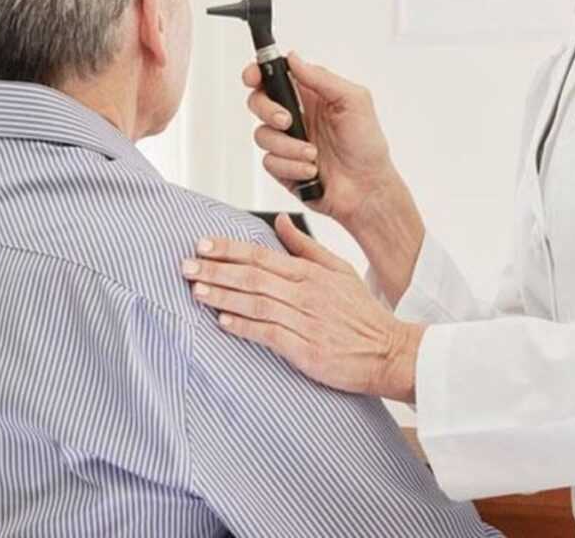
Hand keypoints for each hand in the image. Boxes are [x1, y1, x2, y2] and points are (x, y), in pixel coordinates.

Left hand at [183, 214, 425, 401]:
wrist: (389, 352)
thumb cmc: (361, 312)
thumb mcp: (339, 270)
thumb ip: (306, 246)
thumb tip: (278, 220)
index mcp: (310, 272)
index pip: (261, 255)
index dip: (229, 249)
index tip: (202, 244)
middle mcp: (305, 293)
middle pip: (252, 276)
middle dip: (216, 270)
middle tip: (185, 265)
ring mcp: (306, 321)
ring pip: (256, 303)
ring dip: (223, 296)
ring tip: (195, 290)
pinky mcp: (306, 350)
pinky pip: (269, 334)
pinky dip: (244, 326)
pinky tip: (222, 321)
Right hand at [242, 53, 398, 228]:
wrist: (367, 189)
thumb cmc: (368, 147)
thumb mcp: (354, 101)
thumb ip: (322, 77)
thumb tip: (295, 59)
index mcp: (311, 95)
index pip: (275, 76)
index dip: (258, 73)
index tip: (253, 77)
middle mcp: (296, 116)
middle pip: (258, 102)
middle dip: (268, 110)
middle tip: (287, 120)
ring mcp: (288, 142)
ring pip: (262, 135)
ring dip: (289, 146)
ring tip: (313, 153)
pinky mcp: (283, 166)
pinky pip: (270, 162)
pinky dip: (292, 166)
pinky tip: (311, 169)